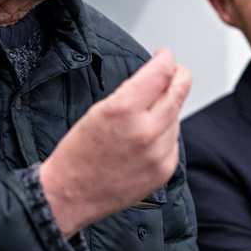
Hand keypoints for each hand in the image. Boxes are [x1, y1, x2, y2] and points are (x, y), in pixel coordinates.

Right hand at [39, 48, 190, 237]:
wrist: (70, 194)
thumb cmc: (78, 152)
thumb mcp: (99, 109)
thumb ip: (132, 91)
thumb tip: (156, 76)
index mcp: (125, 109)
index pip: (161, 72)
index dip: (166, 59)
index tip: (164, 56)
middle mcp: (146, 130)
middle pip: (179, 90)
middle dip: (178, 75)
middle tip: (173, 72)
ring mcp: (159, 152)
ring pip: (177, 116)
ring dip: (167, 109)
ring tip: (144, 118)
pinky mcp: (164, 169)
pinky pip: (174, 140)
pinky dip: (165, 134)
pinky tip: (145, 140)